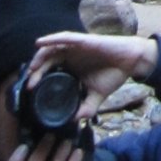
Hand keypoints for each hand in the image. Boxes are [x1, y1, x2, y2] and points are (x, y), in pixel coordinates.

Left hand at [27, 31, 159, 120]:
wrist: (131, 63)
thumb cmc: (113, 75)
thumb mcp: (96, 96)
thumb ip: (86, 108)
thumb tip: (76, 122)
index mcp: (72, 66)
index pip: (50, 70)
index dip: (38, 77)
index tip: (31, 90)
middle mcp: (71, 55)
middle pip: (47, 59)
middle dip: (36, 70)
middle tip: (29, 83)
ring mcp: (76, 47)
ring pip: (53, 47)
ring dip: (40, 55)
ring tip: (32, 66)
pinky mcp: (84, 40)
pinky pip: (65, 38)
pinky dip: (52, 39)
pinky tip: (41, 43)